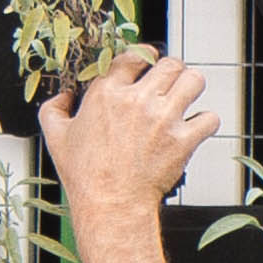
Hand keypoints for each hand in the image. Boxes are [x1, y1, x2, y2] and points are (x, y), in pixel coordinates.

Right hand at [41, 46, 216, 220]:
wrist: (110, 207)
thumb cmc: (85, 176)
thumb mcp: (55, 138)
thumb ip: (53, 110)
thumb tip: (63, 96)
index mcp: (108, 93)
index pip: (134, 55)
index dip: (143, 58)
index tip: (148, 65)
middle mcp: (138, 100)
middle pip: (170, 63)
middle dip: (171, 72)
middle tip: (169, 85)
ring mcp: (164, 119)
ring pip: (194, 80)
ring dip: (191, 88)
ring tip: (185, 100)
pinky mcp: (183, 140)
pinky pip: (209, 118)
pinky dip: (206, 122)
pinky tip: (195, 128)